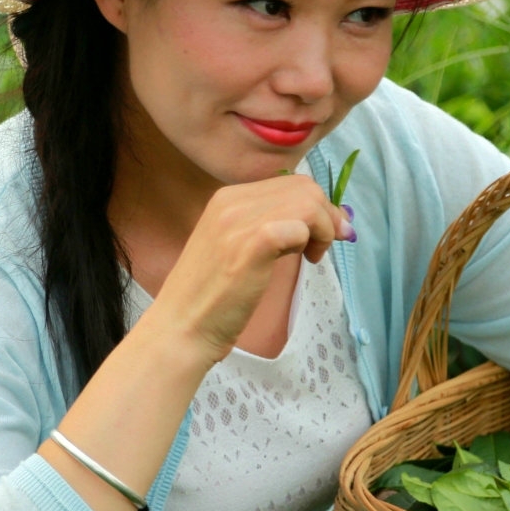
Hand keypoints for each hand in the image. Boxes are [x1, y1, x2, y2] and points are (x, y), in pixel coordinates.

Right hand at [148, 174, 351, 361]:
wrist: (182, 327)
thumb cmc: (211, 298)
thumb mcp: (235, 247)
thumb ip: (267, 226)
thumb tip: (322, 217)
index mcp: (226, 198)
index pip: (290, 183)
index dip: (317, 206)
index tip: (327, 232)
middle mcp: (232, 200)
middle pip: (305, 188)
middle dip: (327, 215)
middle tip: (323, 248)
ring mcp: (241, 219)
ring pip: (309, 203)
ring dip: (324, 229)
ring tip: (312, 256)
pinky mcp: (255, 242)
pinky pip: (302, 225)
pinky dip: (314, 241)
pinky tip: (305, 262)